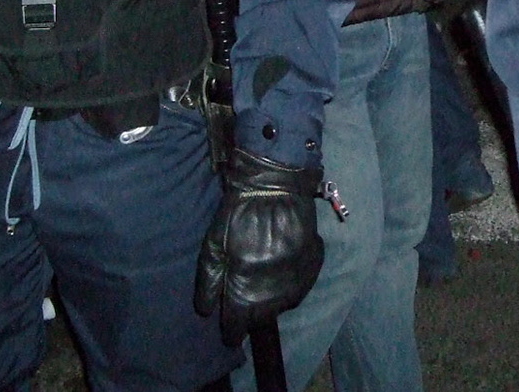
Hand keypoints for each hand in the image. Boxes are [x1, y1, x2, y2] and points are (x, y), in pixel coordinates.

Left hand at [193, 149, 324, 345]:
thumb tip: (205, 311)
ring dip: (271, 303)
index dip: (231, 332)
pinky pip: (301, 289)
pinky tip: (281, 274)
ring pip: (283, 306)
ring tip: (262, 288)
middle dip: (251, 317)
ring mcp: (297, 279)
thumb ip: (208, 280)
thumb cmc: (238, 212)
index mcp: (244, 285)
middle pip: (261, 319)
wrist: (277, 183)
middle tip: (244, 305)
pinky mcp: (313, 266)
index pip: (237, 324)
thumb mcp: (213, 244)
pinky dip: (290, 288)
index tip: (229, 334)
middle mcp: (273, 290)